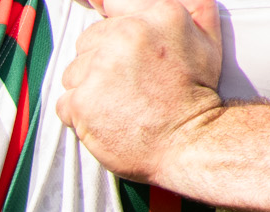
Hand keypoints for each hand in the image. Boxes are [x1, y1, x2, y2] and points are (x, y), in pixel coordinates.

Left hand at [56, 0, 222, 183]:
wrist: (190, 139)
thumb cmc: (196, 92)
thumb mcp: (204, 35)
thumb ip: (186, 4)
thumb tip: (129, 0)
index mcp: (154, 15)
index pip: (110, 6)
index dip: (111, 32)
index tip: (113, 49)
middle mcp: (125, 36)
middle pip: (87, 43)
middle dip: (100, 63)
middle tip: (127, 85)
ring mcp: (100, 68)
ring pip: (73, 73)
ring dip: (89, 89)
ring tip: (119, 103)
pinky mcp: (82, 100)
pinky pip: (65, 102)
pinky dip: (79, 115)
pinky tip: (106, 118)